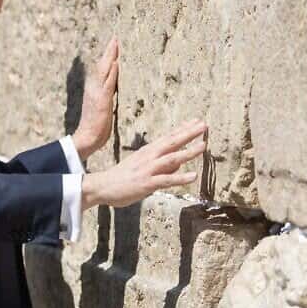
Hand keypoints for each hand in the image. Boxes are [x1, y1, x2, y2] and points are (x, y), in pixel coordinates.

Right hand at [72, 38, 119, 160]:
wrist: (87, 138)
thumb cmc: (96, 126)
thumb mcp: (103, 107)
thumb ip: (107, 96)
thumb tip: (113, 89)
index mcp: (95, 90)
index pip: (102, 70)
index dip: (108, 57)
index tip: (113, 45)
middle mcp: (94, 88)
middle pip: (102, 66)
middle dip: (109, 52)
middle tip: (115, 38)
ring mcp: (98, 94)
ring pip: (104, 71)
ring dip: (110, 57)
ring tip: (115, 44)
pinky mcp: (102, 101)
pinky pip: (108, 84)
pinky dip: (112, 73)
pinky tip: (116, 63)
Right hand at [81, 120, 205, 208]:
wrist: (102, 186)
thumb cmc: (122, 178)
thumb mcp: (142, 166)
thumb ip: (161, 165)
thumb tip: (178, 164)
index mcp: (148, 151)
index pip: (169, 137)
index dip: (183, 128)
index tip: (196, 121)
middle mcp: (149, 157)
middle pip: (172, 142)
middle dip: (189, 133)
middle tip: (204, 125)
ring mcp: (149, 169)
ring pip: (172, 158)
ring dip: (188, 152)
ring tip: (203, 146)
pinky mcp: (147, 183)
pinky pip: (167, 180)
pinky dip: (181, 177)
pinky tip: (194, 176)